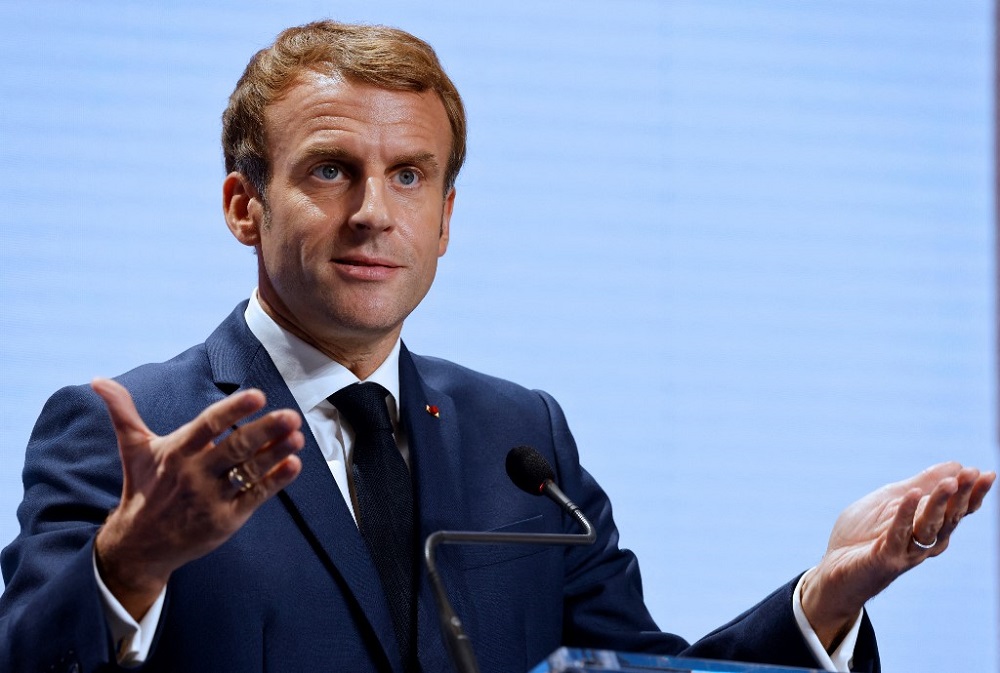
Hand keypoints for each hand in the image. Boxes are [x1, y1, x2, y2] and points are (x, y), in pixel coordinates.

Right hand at [92, 377, 303, 619]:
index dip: (233, 410)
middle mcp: (194, 474)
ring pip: (249, 472)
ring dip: (275, 454)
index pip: (208, 426)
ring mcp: (211, 498)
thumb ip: (123, 412)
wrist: (140, 545)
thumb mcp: (134, 449)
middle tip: (290, 415)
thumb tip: (98, 380)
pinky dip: (276, 482)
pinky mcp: (226, 520)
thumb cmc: (143, 488)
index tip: (257, 395)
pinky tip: (293, 465)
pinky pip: (255, 497)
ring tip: (298, 436)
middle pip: (235, 448)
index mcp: (177, 452)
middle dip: (265, 430)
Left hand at [800, 462, 994, 649]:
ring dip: (938, 505)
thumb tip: (954, 466)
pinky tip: (911, 496)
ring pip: (928, 527)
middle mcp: (923, 542)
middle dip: (961, 497)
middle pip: (948, 519)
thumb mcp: (890, 500)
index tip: (987, 474)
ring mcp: (905, 552)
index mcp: (927, 528)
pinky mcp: (885, 558)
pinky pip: (896, 535)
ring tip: (949, 483)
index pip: (957, 511)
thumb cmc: (863, 535)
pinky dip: (904, 515)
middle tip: (972, 475)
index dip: (973, 494)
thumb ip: (920, 484)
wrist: (834, 568)